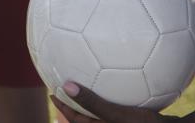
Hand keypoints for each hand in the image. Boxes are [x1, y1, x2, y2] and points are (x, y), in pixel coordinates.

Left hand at [52, 82, 191, 121]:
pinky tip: (126, 77)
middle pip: (89, 117)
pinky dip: (118, 95)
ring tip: (93, 79)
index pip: (76, 121)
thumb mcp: (119, 116)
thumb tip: (67, 86)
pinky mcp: (140, 121)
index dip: (63, 107)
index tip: (53, 90)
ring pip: (105, 113)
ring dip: (97, 99)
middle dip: (78, 103)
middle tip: (69, 84)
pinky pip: (122, 107)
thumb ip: (93, 103)